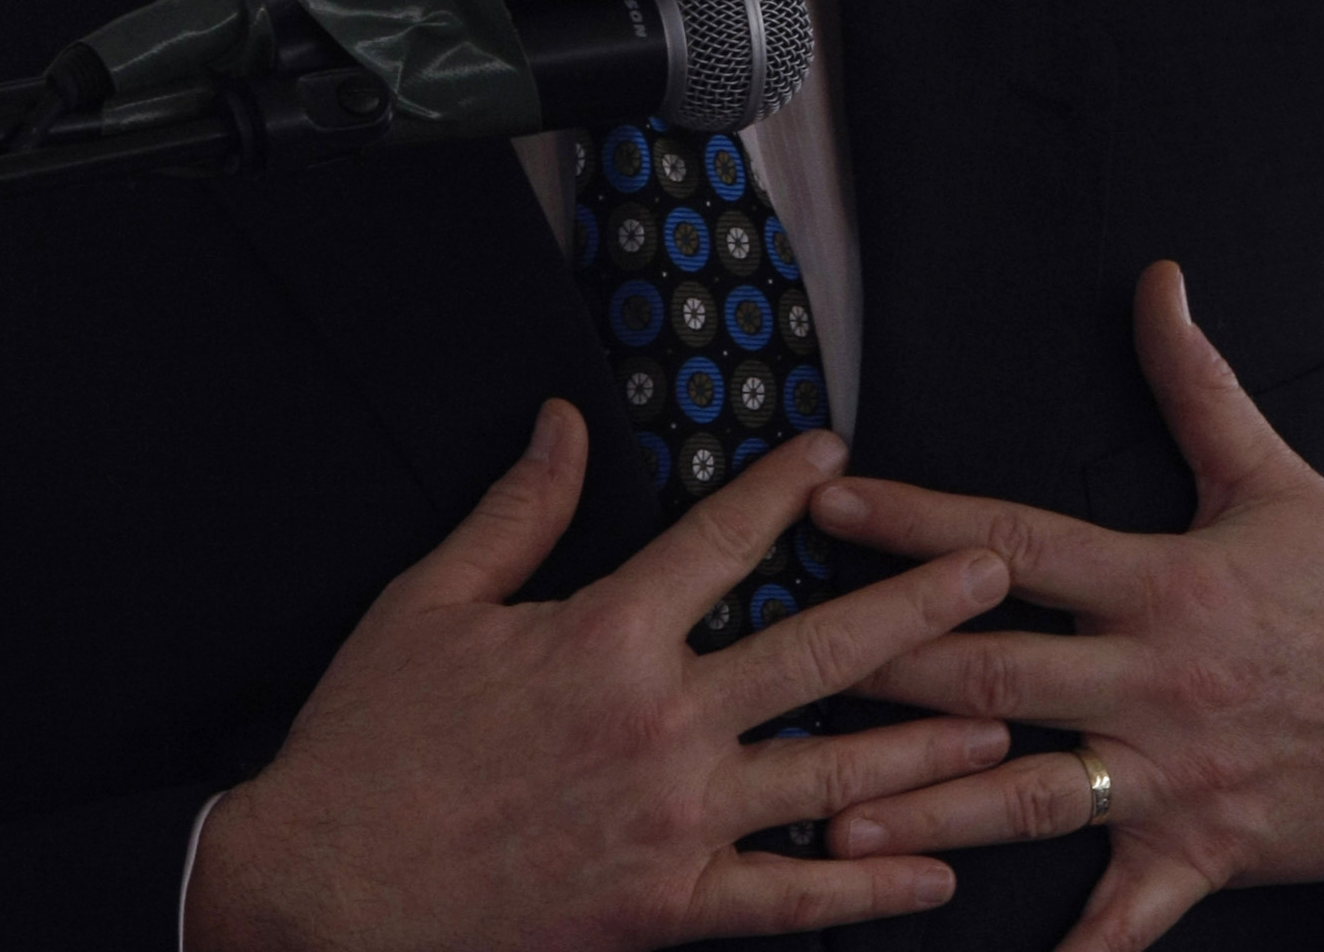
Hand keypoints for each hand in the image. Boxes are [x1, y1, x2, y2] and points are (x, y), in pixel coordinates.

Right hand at [186, 401, 1015, 951]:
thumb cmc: (368, 743)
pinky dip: (868, 885)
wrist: (316, 890)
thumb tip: (567, 421)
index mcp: (603, 636)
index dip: (788, 487)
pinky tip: (935, 873)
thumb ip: (518, 510)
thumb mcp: (429, 602)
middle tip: (994, 571)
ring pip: (830, 775)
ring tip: (1007, 720)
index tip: (843, 452)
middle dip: (918, 606)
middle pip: (818, 649)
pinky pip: (789, 899)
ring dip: (927, 745)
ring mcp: (671, 823)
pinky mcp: (665, 911)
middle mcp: (658, 723)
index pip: (723, 541)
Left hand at [805, 263, 1323, 951]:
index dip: (917, 524)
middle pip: (996, 669)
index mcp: (1167, 583)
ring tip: (834, 819)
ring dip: (931, 809)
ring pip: (1030, 794)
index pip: (1018, 545)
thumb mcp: (1279, 481)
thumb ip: (1199, 386)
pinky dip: (1069, 949)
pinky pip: (1120, 917)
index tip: (828, 508)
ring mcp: (1174, 777)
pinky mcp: (1199, 854)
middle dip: (887, 665)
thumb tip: (1156, 282)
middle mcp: (1158, 681)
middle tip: (785, 663)